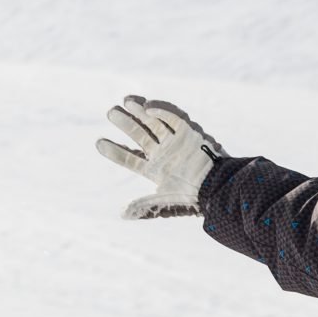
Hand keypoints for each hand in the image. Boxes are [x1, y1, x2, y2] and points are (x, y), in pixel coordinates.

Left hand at [97, 95, 222, 218]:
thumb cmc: (193, 197)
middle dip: (125, 123)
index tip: (99, 143)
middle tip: (111, 113)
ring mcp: (174, 142)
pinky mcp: (188, 132)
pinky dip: (161, 110)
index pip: (130, 159)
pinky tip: (146, 106)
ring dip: (139, 112)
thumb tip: (122, 214)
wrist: (218, 187)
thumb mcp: (164, 203)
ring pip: (154, 123)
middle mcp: (163, 153)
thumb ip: (144, 206)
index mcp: (155, 170)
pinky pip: (173, 117)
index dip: (115, 151)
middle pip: (140, 135)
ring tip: (125, 101)